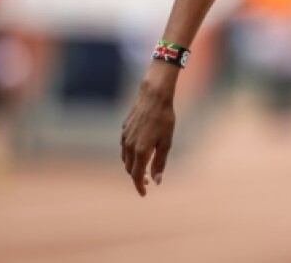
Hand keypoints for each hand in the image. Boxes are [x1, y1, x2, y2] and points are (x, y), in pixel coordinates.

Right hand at [120, 64, 178, 196]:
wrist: (153, 96)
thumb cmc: (164, 118)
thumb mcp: (167, 142)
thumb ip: (160, 162)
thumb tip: (157, 181)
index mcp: (141, 151)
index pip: (137, 176)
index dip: (140, 187)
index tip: (144, 194)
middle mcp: (129, 147)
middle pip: (130, 169)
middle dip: (137, 178)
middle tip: (149, 182)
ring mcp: (124, 138)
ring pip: (125, 159)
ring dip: (133, 167)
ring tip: (144, 169)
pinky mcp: (123, 130)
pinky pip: (124, 148)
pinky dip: (130, 155)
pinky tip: (139, 152)